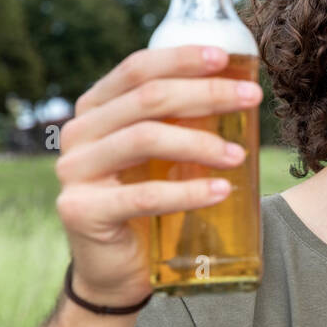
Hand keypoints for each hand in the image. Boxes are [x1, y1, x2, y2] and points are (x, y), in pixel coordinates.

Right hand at [53, 45, 262, 306]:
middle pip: (148, 98)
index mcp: (96, 108)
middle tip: (251, 99)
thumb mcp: (163, 154)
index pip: (137, 68)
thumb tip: (242, 89)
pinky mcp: (81, 211)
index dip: (181, 58)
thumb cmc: (149, 202)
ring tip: (240, 155)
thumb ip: (182, 121)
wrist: (116, 269)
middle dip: (206, 93)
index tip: (225, 57)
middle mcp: (80, 133)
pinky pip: (143, 195)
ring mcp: (75, 172)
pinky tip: (221, 191)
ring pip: (145, 139)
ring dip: (200, 143)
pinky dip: (188, 192)